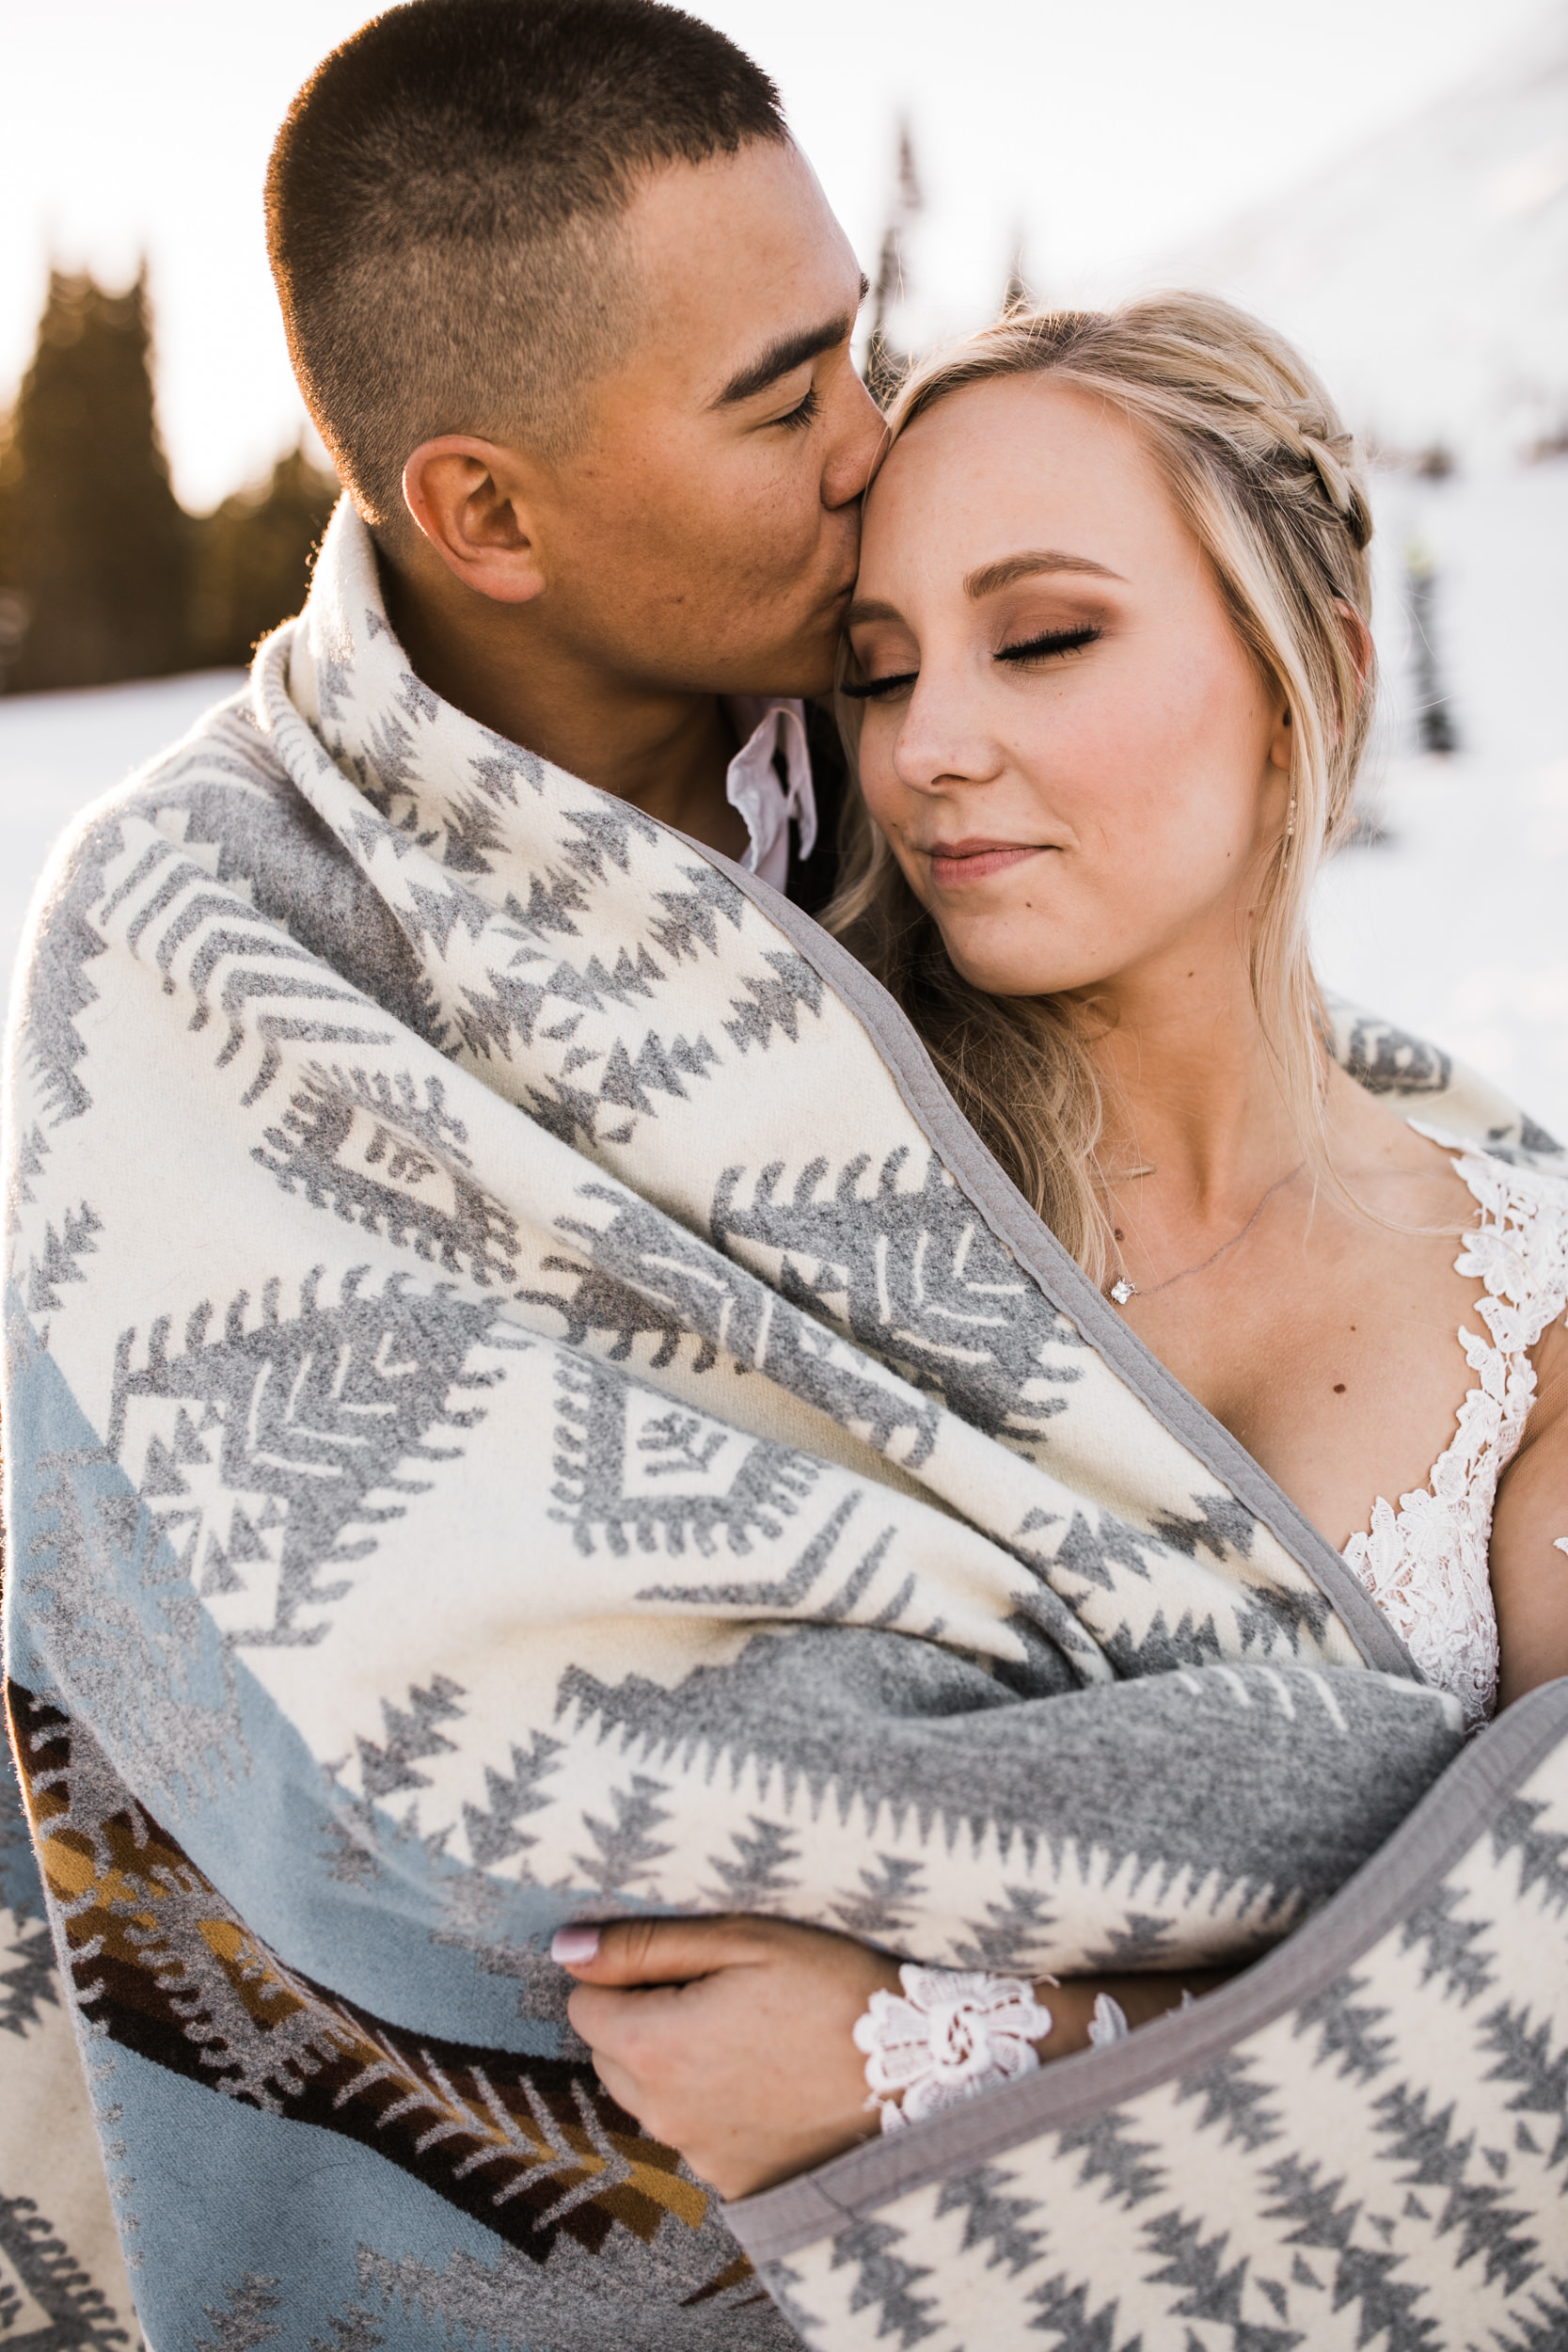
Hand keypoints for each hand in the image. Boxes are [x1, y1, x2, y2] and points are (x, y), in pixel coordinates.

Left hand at [555, 1913, 1230, 2201]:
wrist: (929, 2069)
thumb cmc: (837, 1987)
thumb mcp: (743, 1939)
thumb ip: (646, 1945)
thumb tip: (564, 1950)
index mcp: (659, 2048)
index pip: (586, 2008)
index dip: (625, 1974)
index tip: (680, 1958)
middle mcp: (667, 2115)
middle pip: (613, 2056)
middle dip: (645, 2018)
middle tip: (721, 1986)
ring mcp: (704, 2157)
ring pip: (654, 2097)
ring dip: (679, 2061)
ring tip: (755, 2028)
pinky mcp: (741, 2183)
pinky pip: (700, 2133)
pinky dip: (719, 2102)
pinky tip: (775, 2073)